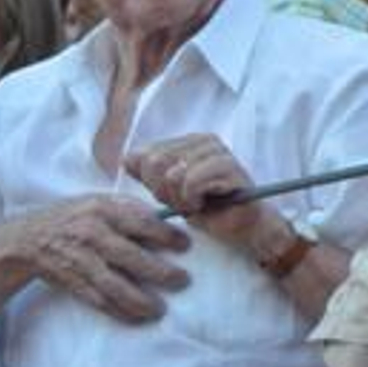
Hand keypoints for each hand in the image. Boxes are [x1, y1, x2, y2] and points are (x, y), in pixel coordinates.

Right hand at [19, 195, 190, 323]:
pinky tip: (137, 318)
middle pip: (130, 257)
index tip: (185, 246)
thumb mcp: (100, 201)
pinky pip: (98, 301)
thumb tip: (169, 218)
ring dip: (139, 301)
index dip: (166, 235)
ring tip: (160, 310)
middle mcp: (92, 236)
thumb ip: (131, 208)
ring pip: (113, 285)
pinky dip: (118, 312)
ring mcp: (80, 261)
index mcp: (103, 211)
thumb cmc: (74, 216)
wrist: (27, 238)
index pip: (141, 223)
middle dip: (160, 272)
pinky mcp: (72, 282)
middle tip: (183, 280)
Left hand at [124, 133, 269, 249]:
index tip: (172, 195)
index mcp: (187, 140)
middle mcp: (203, 140)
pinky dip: (192, 200)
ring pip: (172, 174)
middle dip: (163, 191)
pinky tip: (205, 204)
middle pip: (154, 162)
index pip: (142, 155)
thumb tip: (126, 159)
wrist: (241, 226)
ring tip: (197, 204)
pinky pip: (191, 182)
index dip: (150, 183)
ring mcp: (218, 150)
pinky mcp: (229, 166)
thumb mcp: (168, 191)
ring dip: (180, 199)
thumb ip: (148, 174)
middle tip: (184, 202)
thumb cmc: (207, 208)